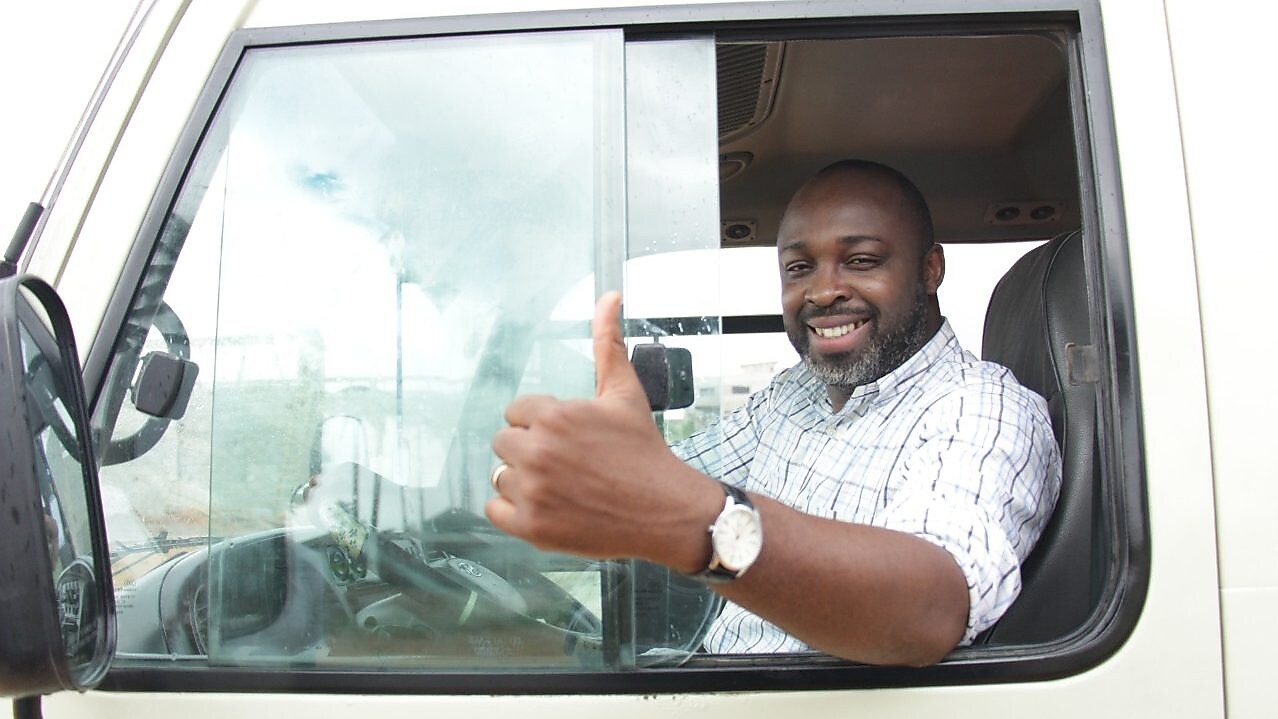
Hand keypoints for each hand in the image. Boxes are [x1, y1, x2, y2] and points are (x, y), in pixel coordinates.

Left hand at [486, 292, 719, 569]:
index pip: (516, 413)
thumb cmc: (644, 450)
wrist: (666, 510)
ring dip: (524, 480)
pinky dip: (513, 511)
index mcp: (554, 415)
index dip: (541, 424)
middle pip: (503, 443)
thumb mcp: (624, 393)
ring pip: (500, 476)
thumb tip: (610, 296)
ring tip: (561, 485)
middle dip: (530, 450)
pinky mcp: (532, 527)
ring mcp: (533, 492)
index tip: (568, 438)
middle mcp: (538, 452)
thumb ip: (607, 344)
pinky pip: (495, 510)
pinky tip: (546, 506)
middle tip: (566, 463)